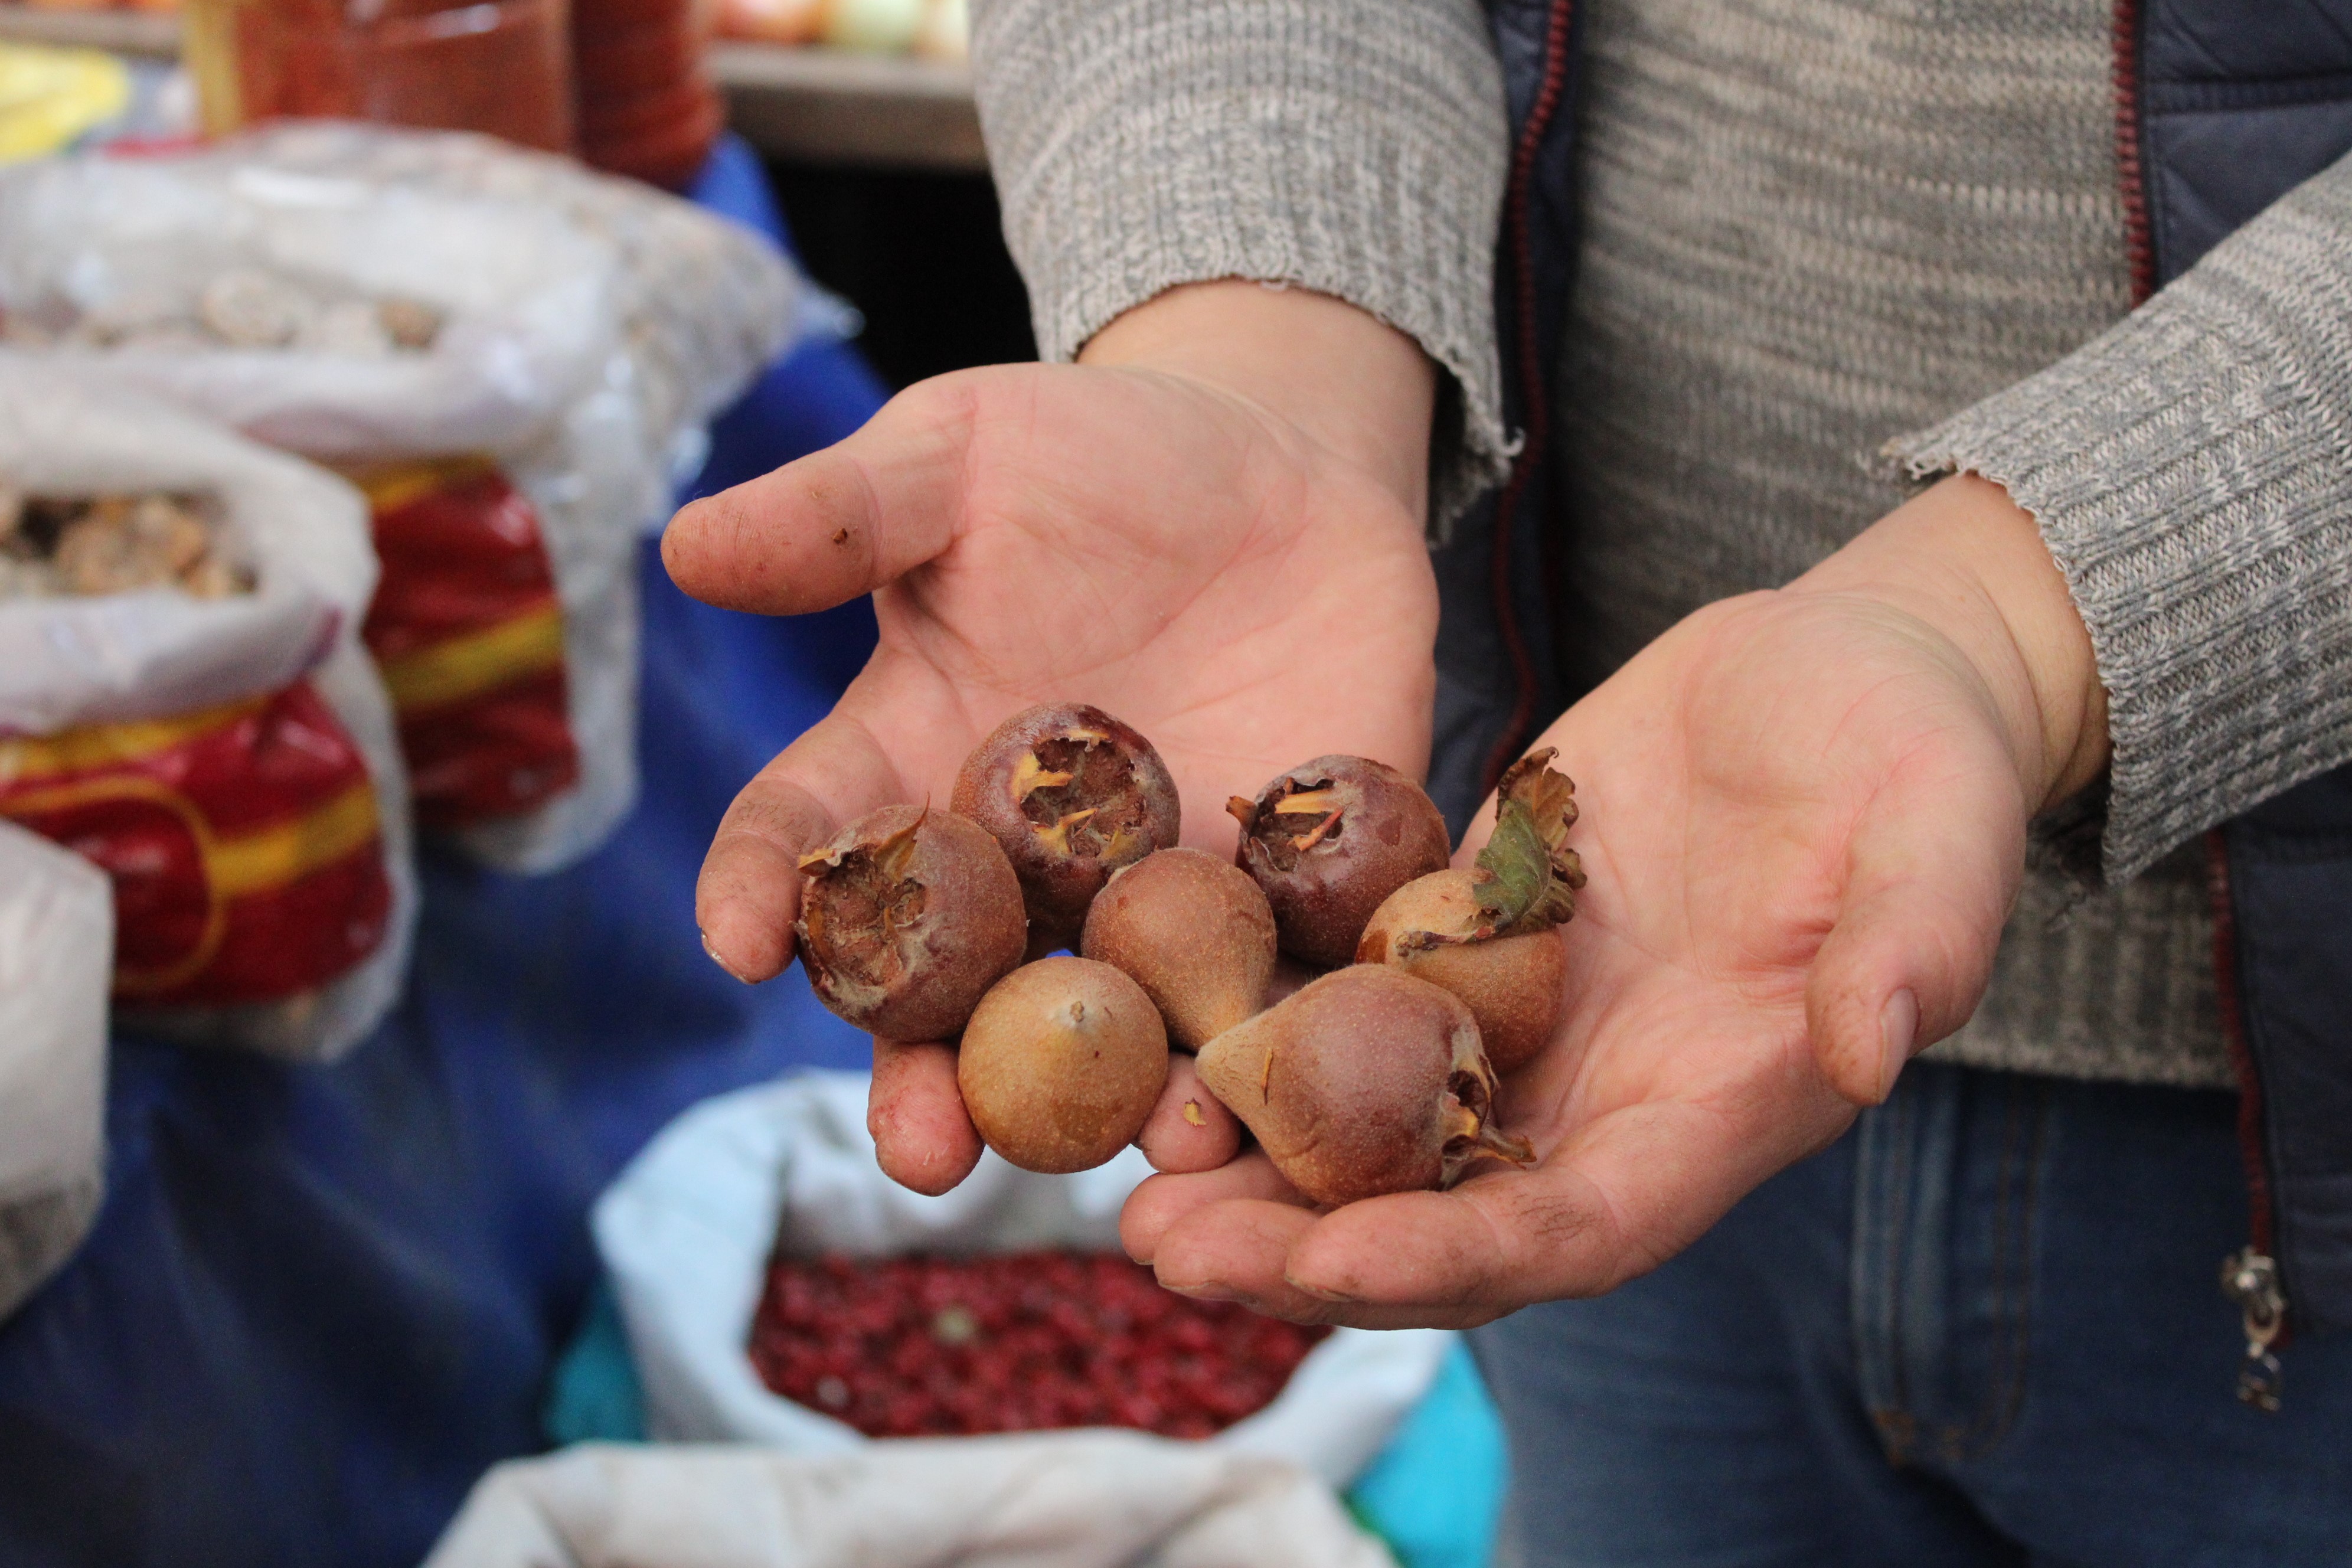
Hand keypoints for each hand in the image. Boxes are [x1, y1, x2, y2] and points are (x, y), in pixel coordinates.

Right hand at [663, 283, 1439, 1195]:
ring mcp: (1152, 896)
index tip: (738, 940)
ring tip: (1147, 1145)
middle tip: (925, 1151)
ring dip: (1128, 1099)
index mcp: (911, 768)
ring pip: (1119, 1026)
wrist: (1279, 465)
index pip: (816, 843)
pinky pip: (1280, 979)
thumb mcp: (957, 458)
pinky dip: (1284, 1034)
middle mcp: (1017, 868)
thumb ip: (839, 516)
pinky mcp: (1289, 895)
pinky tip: (1291, 1083)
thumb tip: (683, 543)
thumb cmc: (1089, 457)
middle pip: (954, 998)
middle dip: (933, 1080)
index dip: (769, 889)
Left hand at [1126, 475, 2110, 1326]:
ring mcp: (1519, 1026)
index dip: (1457, 1257)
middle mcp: (1598, 1099)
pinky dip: (1257, 1050)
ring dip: (1254, 1180)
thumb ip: (1916, 941)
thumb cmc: (1916, 750)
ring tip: (1126, 1193)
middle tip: (1162, 1254)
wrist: (1840, 673)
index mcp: (1712, 1110)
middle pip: (1441, 1220)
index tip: (1332, 1261)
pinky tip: (1157, 1047)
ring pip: (1369, 1142)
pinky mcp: (1457, 939)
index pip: (1577, 1227)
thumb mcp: (1942, 826)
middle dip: (1304, 1253)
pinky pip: (1345, 1018)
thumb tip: (1874, 1050)